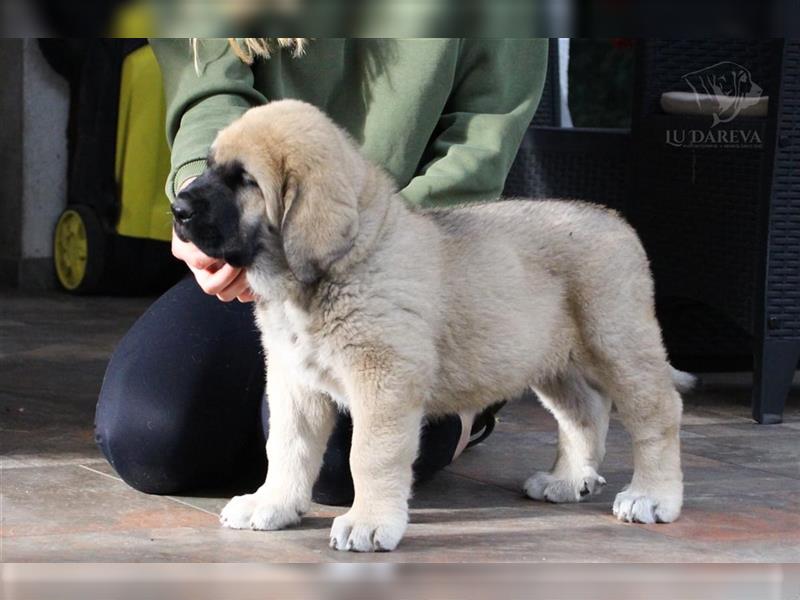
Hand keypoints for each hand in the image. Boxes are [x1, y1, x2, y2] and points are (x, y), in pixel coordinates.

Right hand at [173, 176, 253, 302]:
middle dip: (231, 275)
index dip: (214, 258)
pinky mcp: (229, 282)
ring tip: (252, 267)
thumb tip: (222, 195)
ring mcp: (212, 276)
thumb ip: (209, 207)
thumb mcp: (203, 200)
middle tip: (245, 261)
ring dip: (240, 284)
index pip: (198, 262)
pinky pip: (238, 296)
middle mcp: (197, 267)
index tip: (229, 248)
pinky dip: (248, 291)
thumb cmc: (209, 200)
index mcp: (186, 249)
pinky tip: (257, 278)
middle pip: (210, 286)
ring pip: (224, 294)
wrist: (214, 205)